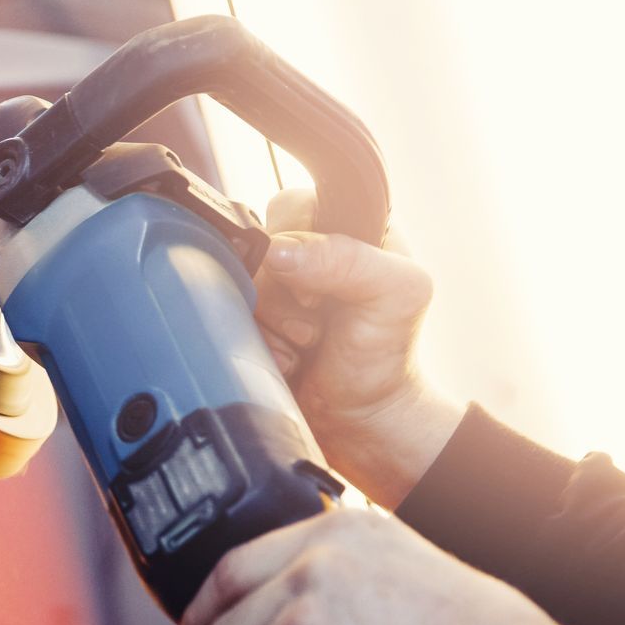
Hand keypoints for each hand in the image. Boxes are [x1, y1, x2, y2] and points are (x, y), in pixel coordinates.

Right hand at [253, 189, 461, 506]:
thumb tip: (278, 252)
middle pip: (258, 242)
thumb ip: (348, 261)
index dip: (299, 242)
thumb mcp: (394, 296)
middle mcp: (311, 250)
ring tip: (306, 342)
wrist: (359, 420)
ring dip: (271, 319)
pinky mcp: (254, 316)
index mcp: (351, 227)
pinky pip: (229, 312)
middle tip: (316, 316)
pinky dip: (257, 338)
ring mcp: (278, 285)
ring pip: (240, 280)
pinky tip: (288, 355)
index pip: (297, 205)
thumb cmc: (386, 357)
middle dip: (282, 287)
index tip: (324, 285)